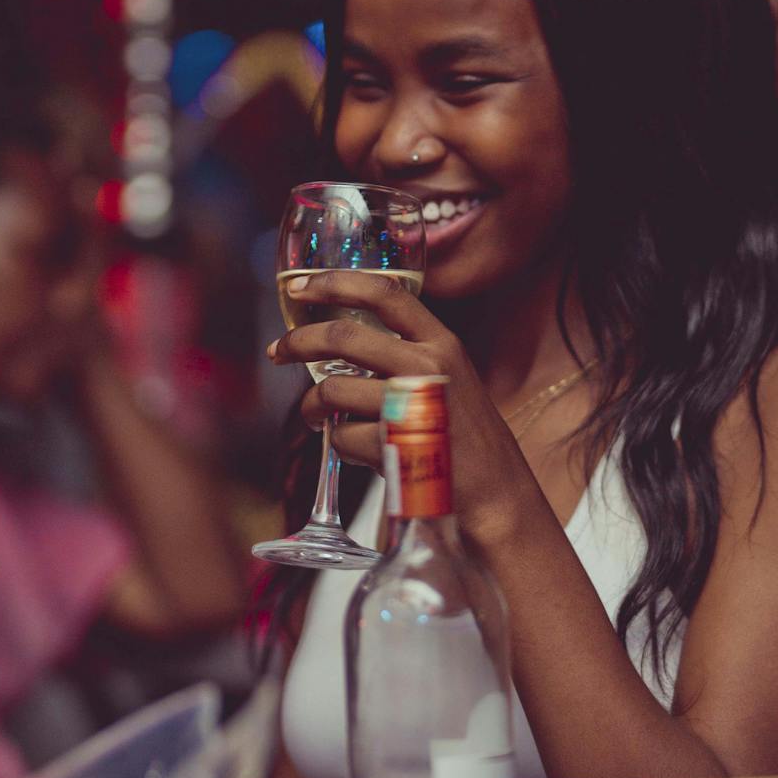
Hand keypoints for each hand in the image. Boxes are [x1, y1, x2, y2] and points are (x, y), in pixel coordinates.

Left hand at [266, 274, 545, 546]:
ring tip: (317, 416)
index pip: (386, 293)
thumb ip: (406, 356)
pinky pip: (343, 438)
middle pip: (343, 335)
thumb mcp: (449, 379)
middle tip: (279, 350)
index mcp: (442, 343)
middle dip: (299, 341)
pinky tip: (357, 451)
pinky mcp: (396, 446)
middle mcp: (429, 367)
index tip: (299, 286)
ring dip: (313, 406)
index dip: (336, 282)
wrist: (498, 494)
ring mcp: (412, 406)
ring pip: (333, 391)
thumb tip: (337, 345)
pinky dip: (340, 446)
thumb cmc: (465, 438)